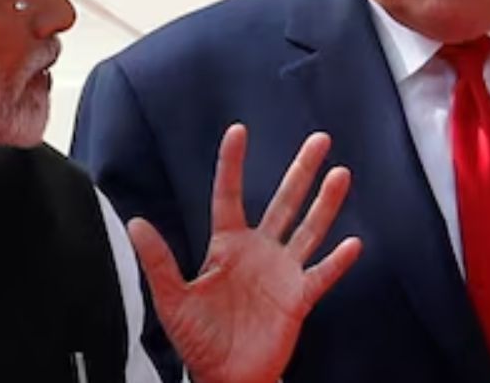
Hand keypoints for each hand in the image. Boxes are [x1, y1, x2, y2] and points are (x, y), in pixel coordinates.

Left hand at [127, 124, 361, 382]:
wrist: (225, 378)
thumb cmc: (198, 340)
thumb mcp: (172, 299)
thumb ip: (159, 261)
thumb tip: (136, 222)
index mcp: (226, 245)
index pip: (229, 195)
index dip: (233, 164)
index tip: (238, 131)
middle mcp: (259, 251)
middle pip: (284, 202)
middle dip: (301, 171)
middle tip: (320, 139)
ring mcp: (282, 273)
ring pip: (308, 229)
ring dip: (326, 203)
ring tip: (341, 174)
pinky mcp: (298, 298)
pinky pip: (321, 275)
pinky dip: (337, 261)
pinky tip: (353, 244)